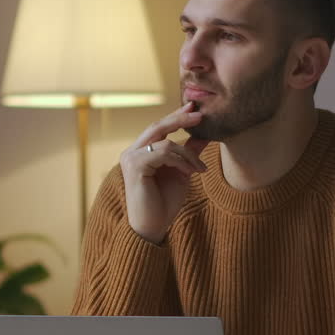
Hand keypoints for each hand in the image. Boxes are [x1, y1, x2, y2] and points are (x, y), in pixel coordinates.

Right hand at [119, 102, 209, 243]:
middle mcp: (132, 152)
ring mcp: (131, 158)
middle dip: (180, 119)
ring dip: (187, 154)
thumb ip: (189, 154)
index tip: (194, 108)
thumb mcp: (182, 173)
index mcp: (141, 152)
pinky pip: (163, 153)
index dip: (176, 116)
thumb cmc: (164, 203)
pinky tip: (189, 173)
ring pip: (164, 141)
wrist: (153, 227)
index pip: (159, 128)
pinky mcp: (135, 166)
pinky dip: (180, 161)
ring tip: (200, 168)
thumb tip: (203, 135)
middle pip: (158, 126)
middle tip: (200, 115)